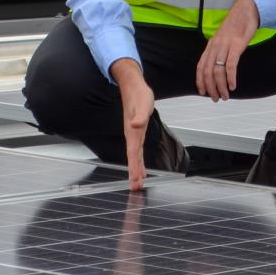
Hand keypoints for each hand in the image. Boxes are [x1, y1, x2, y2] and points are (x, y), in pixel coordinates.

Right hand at [111, 58, 154, 190]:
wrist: (133, 86)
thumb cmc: (139, 95)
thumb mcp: (143, 104)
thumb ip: (140, 116)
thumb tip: (136, 125)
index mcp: (132, 131)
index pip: (133, 153)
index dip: (134, 167)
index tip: (135, 179)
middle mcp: (132, 135)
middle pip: (133, 158)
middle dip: (134, 173)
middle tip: (136, 187)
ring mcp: (133, 134)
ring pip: (135, 156)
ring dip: (136, 169)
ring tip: (138, 182)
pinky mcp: (137, 131)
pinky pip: (137, 150)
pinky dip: (138, 160)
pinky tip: (141, 166)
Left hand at [196, 0, 259, 101]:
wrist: (246, 9)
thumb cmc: (237, 24)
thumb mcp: (224, 38)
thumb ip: (220, 50)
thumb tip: (219, 65)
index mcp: (211, 45)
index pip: (200, 66)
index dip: (200, 81)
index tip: (203, 92)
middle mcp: (215, 46)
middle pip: (208, 72)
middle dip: (211, 88)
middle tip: (216, 98)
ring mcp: (225, 45)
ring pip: (218, 71)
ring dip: (221, 86)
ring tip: (226, 95)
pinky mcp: (236, 45)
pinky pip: (230, 65)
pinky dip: (230, 77)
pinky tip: (233, 85)